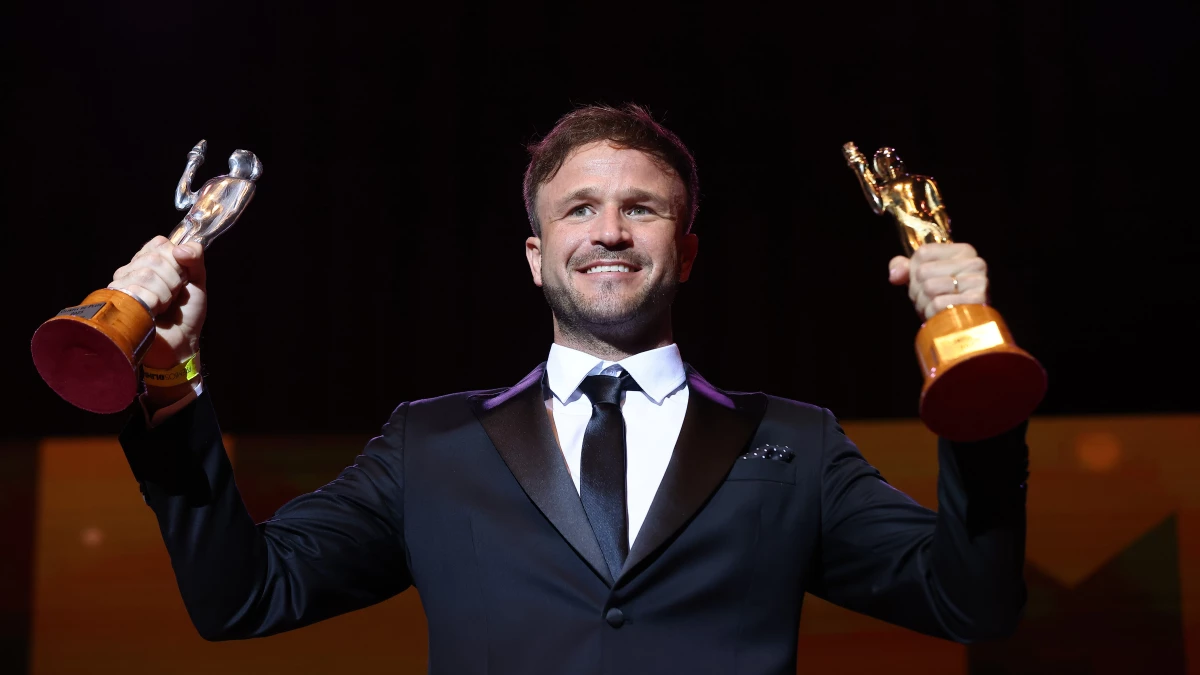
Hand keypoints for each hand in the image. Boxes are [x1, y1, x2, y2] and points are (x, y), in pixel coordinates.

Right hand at [108, 236, 206, 368]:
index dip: (176, 260)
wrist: (180, 342)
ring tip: (163, 307)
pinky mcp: (116, 301)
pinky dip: (154, 303)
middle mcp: (132, 269)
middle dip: (174, 280)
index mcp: (150, 260)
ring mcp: (121, 285)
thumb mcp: (198, 281)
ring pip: (146, 274)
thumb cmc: (186, 313)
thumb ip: (195, 258)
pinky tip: (153, 313)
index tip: (182, 278)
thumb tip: (179, 248)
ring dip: (165, 294)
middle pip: (154, 259)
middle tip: (174, 297)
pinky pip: (137, 291)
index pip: (159, 243)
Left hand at [888, 243, 987, 319]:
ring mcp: (979, 281)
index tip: (924, 284)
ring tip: (935, 308)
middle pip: (923, 271)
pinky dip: (933, 313)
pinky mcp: (978, 300)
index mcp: (962, 251)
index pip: (922, 253)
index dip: (914, 273)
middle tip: (928, 300)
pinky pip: (938, 304)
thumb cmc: (943, 299)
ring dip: (924, 303)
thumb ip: (904, 268)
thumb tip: (895, 275)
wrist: (967, 328)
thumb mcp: (923, 279)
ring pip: (929, 287)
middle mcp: (975, 262)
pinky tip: (942, 317)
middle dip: (918, 291)